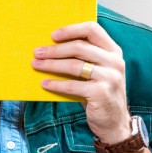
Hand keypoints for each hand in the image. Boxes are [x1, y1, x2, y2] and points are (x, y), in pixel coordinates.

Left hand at [33, 21, 129, 143]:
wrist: (114, 123)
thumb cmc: (99, 93)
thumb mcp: (97, 72)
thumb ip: (84, 58)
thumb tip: (51, 47)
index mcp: (113, 51)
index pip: (92, 29)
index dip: (71, 29)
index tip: (53, 35)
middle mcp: (114, 62)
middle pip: (79, 47)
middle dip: (55, 49)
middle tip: (37, 52)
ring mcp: (110, 77)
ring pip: (74, 65)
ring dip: (51, 64)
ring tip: (36, 65)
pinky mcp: (101, 93)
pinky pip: (72, 85)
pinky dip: (56, 84)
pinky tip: (44, 83)